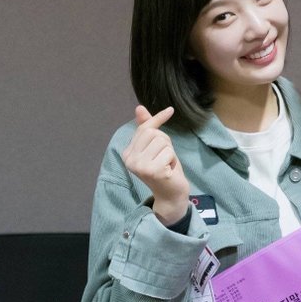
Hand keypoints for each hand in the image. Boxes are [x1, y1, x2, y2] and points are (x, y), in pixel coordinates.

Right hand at [122, 105, 189, 224]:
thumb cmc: (164, 169)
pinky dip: (173, 159)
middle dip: (165, 141)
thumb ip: (146, 128)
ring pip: (162, 141)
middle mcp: (129, 159)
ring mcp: (139, 166)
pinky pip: (168, 152)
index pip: (144, 128)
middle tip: (164, 157)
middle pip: (153, 133)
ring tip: (166, 164)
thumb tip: (139, 107)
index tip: (171, 110)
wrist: (170, 194)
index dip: (158, 119)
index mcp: (128, 153)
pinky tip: (168, 170)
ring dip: (169, 151)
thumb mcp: (156, 146)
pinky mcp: (151, 171)